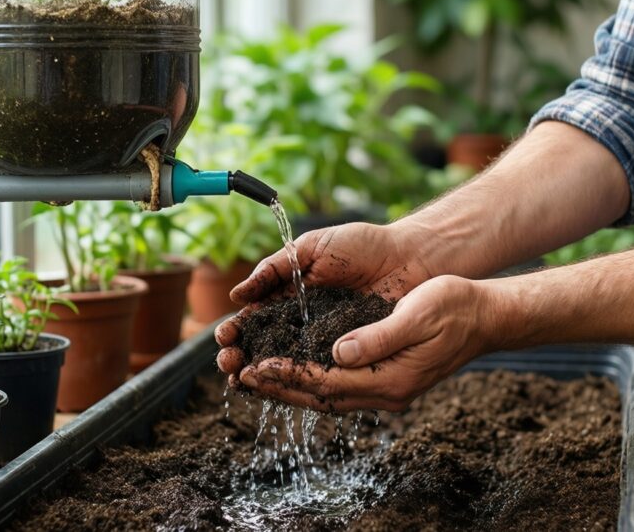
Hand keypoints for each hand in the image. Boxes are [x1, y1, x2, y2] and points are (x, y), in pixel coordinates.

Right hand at [215, 222, 434, 378]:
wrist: (410, 257)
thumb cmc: (363, 246)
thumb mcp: (312, 248)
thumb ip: (275, 269)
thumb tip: (238, 296)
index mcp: (290, 297)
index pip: (255, 321)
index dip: (236, 332)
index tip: (224, 338)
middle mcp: (304, 325)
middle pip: (263, 349)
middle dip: (241, 358)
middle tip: (228, 362)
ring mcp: (326, 344)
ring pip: (287, 368)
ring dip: (262, 377)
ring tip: (243, 379)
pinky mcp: (350, 359)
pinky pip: (321, 376)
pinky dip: (298, 384)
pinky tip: (279, 387)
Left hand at [235, 276, 496, 411]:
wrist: (485, 316)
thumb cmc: (453, 307)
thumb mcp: (416, 315)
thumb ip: (377, 338)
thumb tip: (337, 353)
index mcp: (390, 380)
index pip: (328, 383)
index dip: (289, 375)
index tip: (257, 366)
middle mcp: (385, 391)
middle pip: (320, 396)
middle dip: (279, 387)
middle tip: (241, 376)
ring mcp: (386, 388)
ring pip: (326, 394)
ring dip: (289, 386)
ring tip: (254, 376)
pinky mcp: (385, 378)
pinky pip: (338, 386)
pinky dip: (310, 379)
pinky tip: (291, 369)